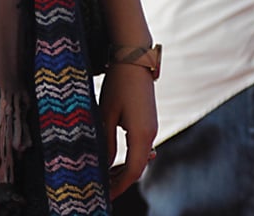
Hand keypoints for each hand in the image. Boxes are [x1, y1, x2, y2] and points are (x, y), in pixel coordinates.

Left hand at [99, 63, 157, 199]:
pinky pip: (140, 146)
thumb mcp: (106, 113)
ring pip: (139, 157)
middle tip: (103, 190)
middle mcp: (150, 134)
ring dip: (124, 169)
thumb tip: (104, 165)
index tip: (105, 195)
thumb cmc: (118, 84)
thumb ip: (106, 141)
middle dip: (120, 180)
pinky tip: (118, 161)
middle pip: (137, 167)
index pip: (132, 172)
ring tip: (106, 178)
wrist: (134, 58)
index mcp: (141, 135)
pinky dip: (129, 157)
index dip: (118, 186)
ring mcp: (151, 127)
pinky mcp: (148, 120)